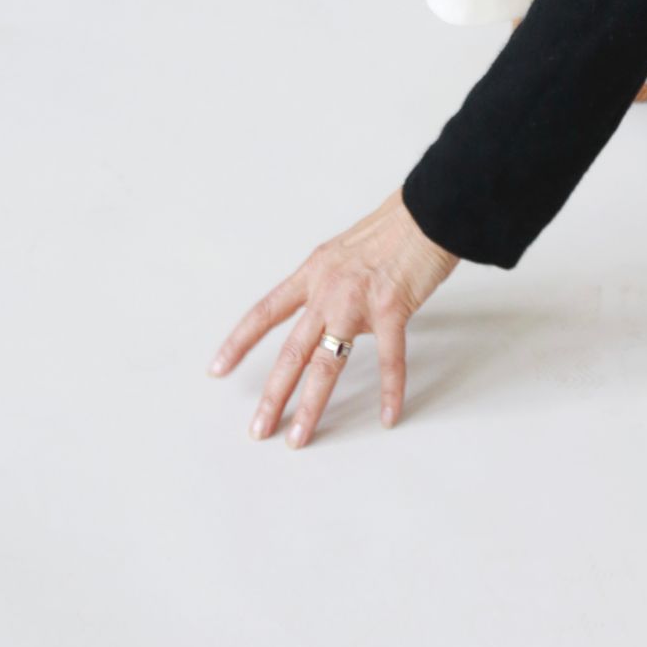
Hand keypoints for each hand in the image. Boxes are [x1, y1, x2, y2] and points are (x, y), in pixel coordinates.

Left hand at [207, 188, 459, 445]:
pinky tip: (388, 414)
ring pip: (326, 363)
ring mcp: (358, 301)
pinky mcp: (392, 308)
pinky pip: (389, 359)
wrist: (428, 210)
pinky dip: (390, 390)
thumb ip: (333, 284)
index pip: (266, 312)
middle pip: (292, 351)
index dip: (239, 342)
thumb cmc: (395, 227)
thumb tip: (332, 313)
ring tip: (300, 437)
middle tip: (259, 428)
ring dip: (312, 405)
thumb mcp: (347, 251)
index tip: (218, 368)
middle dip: (273, 395)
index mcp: (314, 272)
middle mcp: (328, 289)